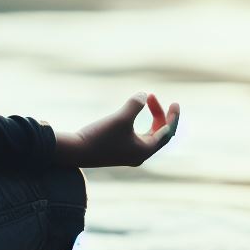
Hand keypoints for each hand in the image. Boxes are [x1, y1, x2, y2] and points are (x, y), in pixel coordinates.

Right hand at [52, 91, 180, 167]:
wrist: (74, 152)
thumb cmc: (99, 136)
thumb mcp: (120, 118)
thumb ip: (135, 105)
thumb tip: (144, 95)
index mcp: (144, 151)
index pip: (167, 134)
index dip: (173, 118)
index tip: (175, 103)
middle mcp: (139, 154)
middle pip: (158, 133)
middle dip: (158, 114)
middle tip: (152, 96)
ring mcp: (128, 153)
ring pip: (147, 134)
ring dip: (148, 117)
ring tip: (145, 101)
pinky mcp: (117, 150)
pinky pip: (136, 135)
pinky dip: (138, 122)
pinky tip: (129, 112)